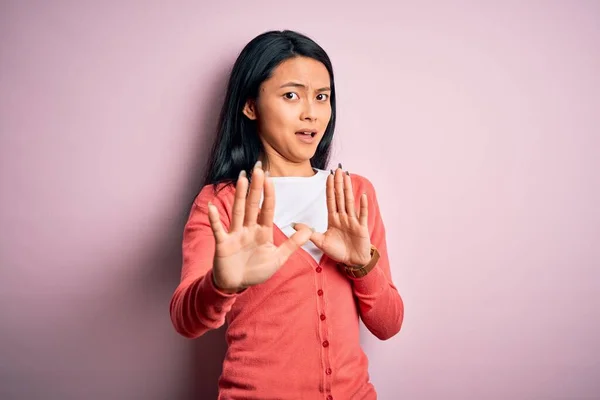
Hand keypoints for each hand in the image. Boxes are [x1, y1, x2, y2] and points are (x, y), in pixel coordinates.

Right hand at [207, 161, 313, 292]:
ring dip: (240, 196)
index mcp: (262, 232)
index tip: (271, 178)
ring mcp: (235, 234)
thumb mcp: (278, 258)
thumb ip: (293, 244)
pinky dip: (215, 219)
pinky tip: (212, 207)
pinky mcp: (223, 243)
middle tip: (258, 168)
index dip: (269, 195)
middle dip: (256, 188)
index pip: (267, 209)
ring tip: (242, 178)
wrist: (236, 284)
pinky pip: (218, 229)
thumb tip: (310, 230)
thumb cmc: (256, 271)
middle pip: (253, 205)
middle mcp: (248, 229)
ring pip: (239, 212)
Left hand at [294, 165, 371, 266]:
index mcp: (334, 219)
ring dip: (348, 189)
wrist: (352, 262)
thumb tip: (293, 225)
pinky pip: (363, 215)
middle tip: (338, 169)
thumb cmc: (338, 251)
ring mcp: (353, 221)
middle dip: (338, 183)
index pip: (331, 200)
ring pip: (350, 202)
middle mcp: (343, 217)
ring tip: (347, 177)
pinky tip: (362, 196)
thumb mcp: (321, 242)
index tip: (329, 176)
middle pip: (340, 197)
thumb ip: (309, 233)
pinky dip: (363, 206)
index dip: (330, 188)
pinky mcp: (362, 228)